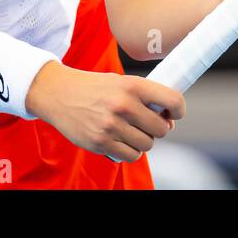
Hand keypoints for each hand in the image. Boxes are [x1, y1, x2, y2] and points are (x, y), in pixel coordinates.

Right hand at [25, 61, 185, 162]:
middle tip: (146, 123)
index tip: (174, 113)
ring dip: (142, 141)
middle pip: (161, 129)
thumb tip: (168, 120)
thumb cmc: (94, 88)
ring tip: (129, 131)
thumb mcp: (120, 82)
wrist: (58, 93)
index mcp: (132, 85)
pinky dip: (129, 151)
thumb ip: (144, 96)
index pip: (173, 100)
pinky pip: (130, 156)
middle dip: (157, 128)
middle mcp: (124, 105)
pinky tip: (120, 140)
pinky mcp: (101, 142)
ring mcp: (112, 126)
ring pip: (147, 145)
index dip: (179, 110)